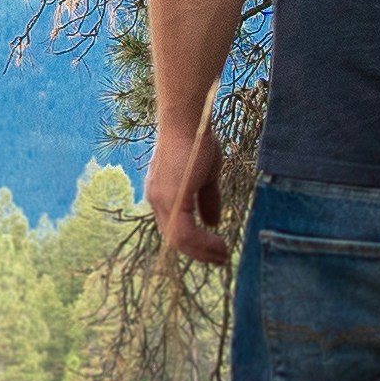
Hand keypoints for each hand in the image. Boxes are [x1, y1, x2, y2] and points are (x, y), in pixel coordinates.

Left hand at [147, 118, 229, 265]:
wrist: (190, 121)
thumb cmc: (197, 141)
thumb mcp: (205, 176)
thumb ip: (207, 200)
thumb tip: (213, 222)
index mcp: (162, 195)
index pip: (174, 228)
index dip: (192, 243)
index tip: (213, 249)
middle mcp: (157, 200)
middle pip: (173, 239)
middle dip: (198, 252)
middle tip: (219, 259)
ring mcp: (162, 200)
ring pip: (178, 240)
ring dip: (202, 252)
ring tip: (222, 257)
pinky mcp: (172, 199)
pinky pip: (185, 233)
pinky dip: (202, 244)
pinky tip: (219, 246)